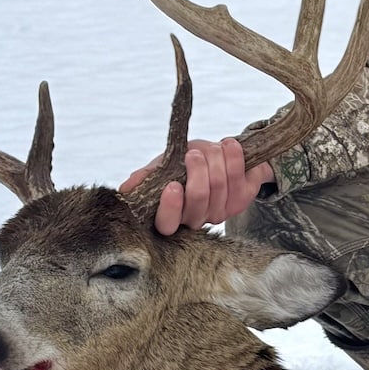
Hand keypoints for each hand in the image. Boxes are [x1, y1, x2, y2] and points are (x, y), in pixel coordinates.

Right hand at [119, 137, 274, 234]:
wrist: (218, 155)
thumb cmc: (184, 165)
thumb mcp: (163, 167)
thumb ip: (146, 176)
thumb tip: (126, 189)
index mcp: (173, 215)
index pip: (167, 224)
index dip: (171, 208)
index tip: (172, 185)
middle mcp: (197, 218)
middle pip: (198, 199)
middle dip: (198, 172)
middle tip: (194, 154)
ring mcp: (221, 211)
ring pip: (221, 187)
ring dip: (217, 161)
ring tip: (213, 146)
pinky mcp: (242, 199)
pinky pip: (242, 181)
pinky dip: (236, 158)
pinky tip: (230, 146)